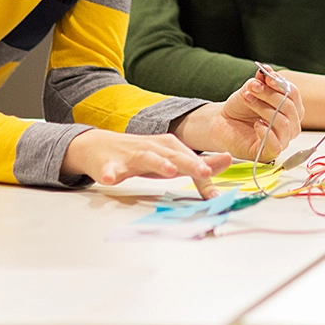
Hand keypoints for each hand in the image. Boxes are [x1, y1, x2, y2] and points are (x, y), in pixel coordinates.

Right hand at [64, 128, 229, 198]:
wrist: (98, 147)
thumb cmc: (139, 156)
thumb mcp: (169, 160)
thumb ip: (194, 164)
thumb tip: (223, 164)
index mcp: (168, 147)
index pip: (191, 155)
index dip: (207, 163)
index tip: (226, 163)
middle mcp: (152, 148)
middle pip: (174, 155)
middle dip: (190, 163)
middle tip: (205, 171)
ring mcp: (130, 155)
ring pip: (146, 158)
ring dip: (158, 164)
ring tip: (169, 171)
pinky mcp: (109, 164)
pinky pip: (110, 169)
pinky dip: (110, 172)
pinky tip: (110, 178)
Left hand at [174, 69, 303, 164]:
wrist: (221, 123)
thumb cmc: (239, 109)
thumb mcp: (250, 90)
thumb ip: (260, 81)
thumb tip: (266, 71)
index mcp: (290, 109)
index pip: (294, 95)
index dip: (281, 84)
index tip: (266, 76)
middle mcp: (290, 126)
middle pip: (289, 108)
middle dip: (270, 95)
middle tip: (252, 88)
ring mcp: (281, 140)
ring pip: (284, 124)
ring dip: (264, 109)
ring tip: (248, 100)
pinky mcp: (269, 153)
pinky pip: (276, 145)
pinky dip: (267, 132)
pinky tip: (257, 124)